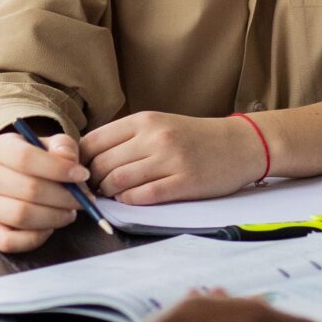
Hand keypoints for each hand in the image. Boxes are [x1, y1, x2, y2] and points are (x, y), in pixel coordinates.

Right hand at [0, 127, 89, 253]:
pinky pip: (9, 241)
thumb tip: (68, 161)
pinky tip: (49, 227)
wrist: (15, 179)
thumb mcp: (52, 146)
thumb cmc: (39, 162)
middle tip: (83, 200)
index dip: (58, 168)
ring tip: (69, 212)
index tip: (82, 175)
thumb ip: (63, 148)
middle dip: (63, 197)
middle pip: (28, 189)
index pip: (25, 157)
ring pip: (21, 215)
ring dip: (53, 217)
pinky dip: (35, 238)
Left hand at [85, 111, 264, 203]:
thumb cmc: (195, 137)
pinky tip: (130, 200)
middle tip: (94, 190)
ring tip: (111, 195)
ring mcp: (170, 159)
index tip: (81, 172)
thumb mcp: (159, 125)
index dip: (80, 160)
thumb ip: (127, 138)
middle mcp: (155, 137)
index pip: (93, 141)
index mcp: (144, 120)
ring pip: (119, 180)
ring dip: (108, 193)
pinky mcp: (185, 182)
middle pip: (102, 163)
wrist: (240, 144)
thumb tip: (89, 158)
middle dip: (92, 181)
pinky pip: (144, 196)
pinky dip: (129, 201)